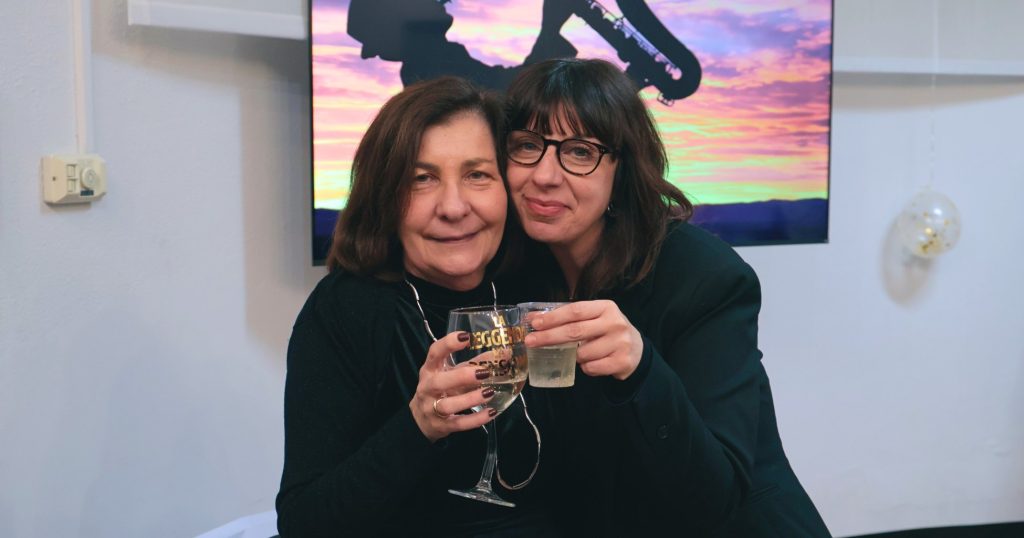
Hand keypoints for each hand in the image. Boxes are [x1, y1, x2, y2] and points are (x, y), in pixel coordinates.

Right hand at [410, 331, 496, 441]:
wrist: (421, 419)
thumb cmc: (441, 389)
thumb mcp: (452, 373)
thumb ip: (474, 364)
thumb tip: (505, 353)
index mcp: (430, 369)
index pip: (434, 353)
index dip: (448, 344)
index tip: (466, 337)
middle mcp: (428, 387)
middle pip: (439, 382)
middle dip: (461, 377)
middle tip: (484, 372)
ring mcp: (432, 408)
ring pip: (448, 405)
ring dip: (470, 399)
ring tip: (489, 392)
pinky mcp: (441, 425)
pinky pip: (459, 423)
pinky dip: (475, 419)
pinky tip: (491, 412)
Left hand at [524, 300, 642, 380]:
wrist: (636, 350)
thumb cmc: (607, 331)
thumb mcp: (592, 319)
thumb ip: (567, 317)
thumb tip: (533, 318)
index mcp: (605, 307)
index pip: (575, 311)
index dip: (553, 317)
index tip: (534, 324)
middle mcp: (615, 323)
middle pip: (575, 331)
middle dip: (549, 337)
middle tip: (530, 341)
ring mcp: (620, 342)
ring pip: (582, 354)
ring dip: (574, 356)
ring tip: (582, 353)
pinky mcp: (622, 361)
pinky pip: (591, 368)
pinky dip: (586, 368)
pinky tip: (593, 362)